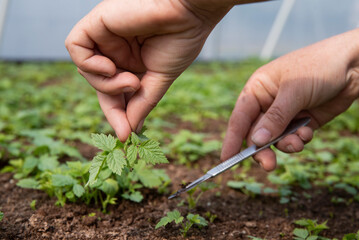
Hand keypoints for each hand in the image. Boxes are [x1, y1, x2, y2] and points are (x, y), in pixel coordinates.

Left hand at [65, 0, 232, 140]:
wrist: (189, 14)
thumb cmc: (180, 42)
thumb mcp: (159, 81)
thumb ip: (142, 104)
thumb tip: (129, 132)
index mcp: (131, 63)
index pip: (114, 93)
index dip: (117, 114)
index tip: (125, 136)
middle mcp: (115, 51)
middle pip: (99, 85)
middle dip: (112, 103)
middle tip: (128, 119)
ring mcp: (105, 38)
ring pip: (85, 71)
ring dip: (106, 85)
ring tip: (131, 80)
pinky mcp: (96, 23)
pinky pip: (75, 48)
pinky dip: (89, 64)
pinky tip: (110, 66)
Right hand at [221, 29, 358, 170]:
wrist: (355, 64)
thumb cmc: (319, 66)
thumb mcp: (294, 91)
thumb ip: (275, 118)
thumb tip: (255, 142)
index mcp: (257, 88)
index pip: (240, 118)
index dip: (232, 139)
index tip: (226, 160)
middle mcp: (267, 102)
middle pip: (256, 133)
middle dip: (263, 149)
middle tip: (269, 165)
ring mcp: (285, 113)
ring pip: (275, 139)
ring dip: (286, 144)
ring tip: (300, 140)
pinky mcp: (301, 121)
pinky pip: (293, 138)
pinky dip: (300, 139)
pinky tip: (308, 131)